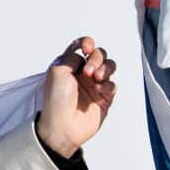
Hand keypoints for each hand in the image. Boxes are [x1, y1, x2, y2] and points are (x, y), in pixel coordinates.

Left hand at [37, 37, 116, 158]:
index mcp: (69, 66)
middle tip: (89, 71)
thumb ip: (72, 56)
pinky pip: (113, 84)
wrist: (63, 126)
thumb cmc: (56, 101)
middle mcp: (82, 73)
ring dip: (105, 69)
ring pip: (110, 67)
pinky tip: (99, 90)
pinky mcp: (105, 97)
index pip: (82, 46)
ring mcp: (94, 85)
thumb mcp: (57, 71)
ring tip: (96, 79)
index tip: (86, 48)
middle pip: (99, 54)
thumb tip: (83, 53)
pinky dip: (108, 85)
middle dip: (97, 58)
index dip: (87, 43)